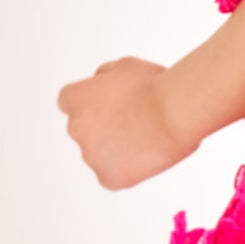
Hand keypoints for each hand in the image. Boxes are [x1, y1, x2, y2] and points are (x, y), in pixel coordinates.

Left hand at [55, 56, 194, 189]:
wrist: (175, 112)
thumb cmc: (154, 85)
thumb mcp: (123, 66)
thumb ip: (104, 76)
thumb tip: (100, 84)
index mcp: (75, 99)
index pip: (69, 103)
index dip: (91, 104)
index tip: (108, 106)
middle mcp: (75, 128)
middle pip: (85, 131)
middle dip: (103, 128)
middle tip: (134, 123)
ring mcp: (90, 155)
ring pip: (100, 155)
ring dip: (116, 150)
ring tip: (146, 138)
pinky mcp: (108, 178)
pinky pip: (114, 176)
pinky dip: (128, 170)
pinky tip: (146, 157)